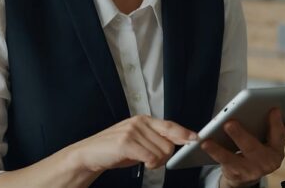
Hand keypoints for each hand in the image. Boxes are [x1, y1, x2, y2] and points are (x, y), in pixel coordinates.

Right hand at [67, 115, 196, 173]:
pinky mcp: (126, 143)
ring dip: (155, 163)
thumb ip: (154, 138)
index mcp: (143, 120)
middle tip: (150, 160)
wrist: (88, 154)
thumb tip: (175, 141)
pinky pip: (151, 158)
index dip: (184, 132)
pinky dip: (149, 165)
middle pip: (169, 144)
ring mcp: (132, 131)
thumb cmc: (114, 150)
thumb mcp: (137, 140)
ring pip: (161, 153)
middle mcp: (139, 122)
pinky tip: (140, 163)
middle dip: (164, 157)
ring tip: (142, 160)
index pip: (170, 125)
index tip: (196, 138)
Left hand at [201, 109, 284, 187]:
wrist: (246, 177)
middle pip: (252, 147)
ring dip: (219, 150)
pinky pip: (222, 163)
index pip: (278, 135)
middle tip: (229, 123)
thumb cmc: (259, 152)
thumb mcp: (273, 142)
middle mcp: (266, 163)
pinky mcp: (235, 174)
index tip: (273, 108)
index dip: (276, 123)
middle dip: (241, 136)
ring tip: (207, 139)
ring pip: (232, 158)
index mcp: (277, 151)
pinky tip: (204, 143)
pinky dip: (213, 153)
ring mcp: (250, 171)